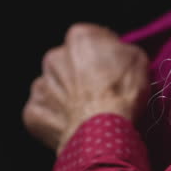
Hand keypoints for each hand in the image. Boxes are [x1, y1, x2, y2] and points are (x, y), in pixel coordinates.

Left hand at [22, 23, 149, 153]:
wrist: (103, 132)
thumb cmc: (122, 93)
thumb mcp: (137, 59)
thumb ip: (120, 51)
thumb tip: (117, 57)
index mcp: (79, 38)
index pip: (91, 39)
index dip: (103, 54)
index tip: (113, 69)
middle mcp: (54, 57)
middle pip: (68, 62)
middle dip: (80, 74)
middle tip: (99, 93)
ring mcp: (41, 85)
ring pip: (54, 87)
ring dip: (66, 96)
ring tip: (87, 112)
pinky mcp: (33, 111)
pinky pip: (45, 112)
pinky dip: (56, 118)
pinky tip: (74, 125)